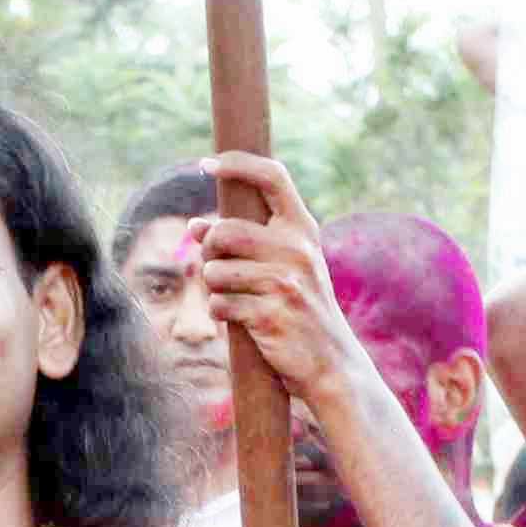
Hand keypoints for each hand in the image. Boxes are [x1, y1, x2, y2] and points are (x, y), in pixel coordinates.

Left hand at [193, 154, 363, 407]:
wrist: (332, 363)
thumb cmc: (301, 309)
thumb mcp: (286, 266)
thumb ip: (247, 241)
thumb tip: (194, 226)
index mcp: (304, 229)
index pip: (272, 176)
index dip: (236, 163)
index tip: (205, 165)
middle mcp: (297, 250)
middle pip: (225, 231)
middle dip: (209, 251)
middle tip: (217, 267)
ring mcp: (284, 283)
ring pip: (215, 271)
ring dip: (214, 288)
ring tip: (236, 298)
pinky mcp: (269, 316)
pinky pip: (219, 304)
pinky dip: (220, 313)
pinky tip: (240, 320)